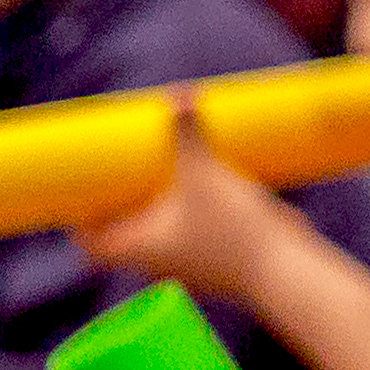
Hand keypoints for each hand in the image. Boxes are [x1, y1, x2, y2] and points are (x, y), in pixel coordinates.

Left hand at [75, 109, 299, 309]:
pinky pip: (197, 250)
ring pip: (163, 248)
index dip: (82, 226)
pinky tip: (213, 208)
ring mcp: (192, 275)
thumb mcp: (205, 172)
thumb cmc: (233, 229)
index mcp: (139, 247)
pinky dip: (194, 230)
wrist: (287, 274)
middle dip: (125, 214)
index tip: (83, 204)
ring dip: (161, 223)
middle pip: (126, 244)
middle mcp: (159, 267)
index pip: (92, 246)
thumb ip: (189, 133)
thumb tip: (180, 94)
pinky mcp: (222, 274)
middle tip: (126, 184)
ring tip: (169, 191)